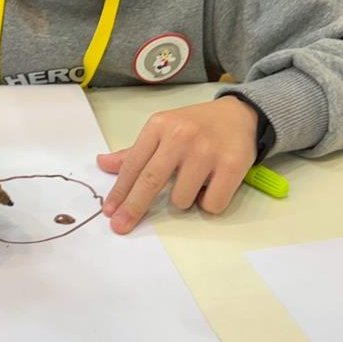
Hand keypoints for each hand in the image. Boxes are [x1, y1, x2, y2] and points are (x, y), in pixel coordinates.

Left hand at [97, 97, 257, 233]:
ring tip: (194, 181)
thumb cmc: (195, 126)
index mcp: (159, 125)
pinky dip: (208, 203)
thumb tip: (103, 164)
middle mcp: (181, 136)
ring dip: (184, 200)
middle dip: (133, 208)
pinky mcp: (232, 166)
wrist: (239, 115)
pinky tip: (212, 185)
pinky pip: (211, 204)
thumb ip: (134, 152)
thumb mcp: (162, 130)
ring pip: (181, 199)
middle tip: (121, 226)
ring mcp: (207, 151)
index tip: (110, 211)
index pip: (133, 164)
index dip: (119, 191)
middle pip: (150, 181)